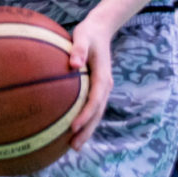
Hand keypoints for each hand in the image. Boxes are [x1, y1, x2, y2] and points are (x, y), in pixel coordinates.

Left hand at [67, 13, 113, 150]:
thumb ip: (79, 49)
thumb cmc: (89, 33)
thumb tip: (74, 65)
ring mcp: (102, 88)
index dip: (86, 115)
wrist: (101, 29)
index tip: (73, 127)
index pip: (95, 100)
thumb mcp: (83, 36)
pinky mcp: (97, 88)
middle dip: (87, 130)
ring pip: (96, 113)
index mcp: (103, 76)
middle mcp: (105, 85)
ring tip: (74, 146)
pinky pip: (92, 108)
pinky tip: (72, 129)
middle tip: (74, 146)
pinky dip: (85, 120)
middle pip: (97, 113)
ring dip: (87, 130)